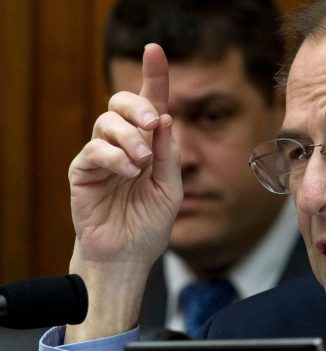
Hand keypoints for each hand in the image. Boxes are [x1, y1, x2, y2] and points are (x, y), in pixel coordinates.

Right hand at [65, 44, 181, 341]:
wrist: (129, 254)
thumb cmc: (150, 222)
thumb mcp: (171, 186)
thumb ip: (168, 153)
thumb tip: (164, 116)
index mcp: (148, 144)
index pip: (150, 103)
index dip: (153, 75)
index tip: (155, 49)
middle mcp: (123, 144)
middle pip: (121, 102)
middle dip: (137, 105)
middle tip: (151, 123)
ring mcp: (101, 155)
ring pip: (106, 122)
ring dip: (129, 137)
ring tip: (142, 163)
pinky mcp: (84, 171)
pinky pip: (94, 149)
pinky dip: (115, 157)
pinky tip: (129, 171)